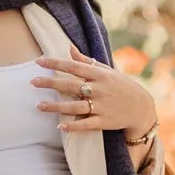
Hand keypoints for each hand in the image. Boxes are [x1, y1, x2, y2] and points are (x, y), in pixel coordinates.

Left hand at [32, 42, 156, 135]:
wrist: (142, 108)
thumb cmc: (122, 86)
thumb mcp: (107, 71)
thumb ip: (87, 61)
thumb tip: (69, 48)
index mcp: (99, 75)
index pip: (74, 66)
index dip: (56, 63)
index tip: (39, 61)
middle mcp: (99, 89)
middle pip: (71, 85)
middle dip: (51, 83)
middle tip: (32, 82)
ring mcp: (101, 106)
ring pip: (75, 106)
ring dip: (56, 106)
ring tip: (39, 105)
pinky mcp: (104, 121)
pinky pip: (86, 124)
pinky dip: (74, 126)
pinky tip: (60, 126)